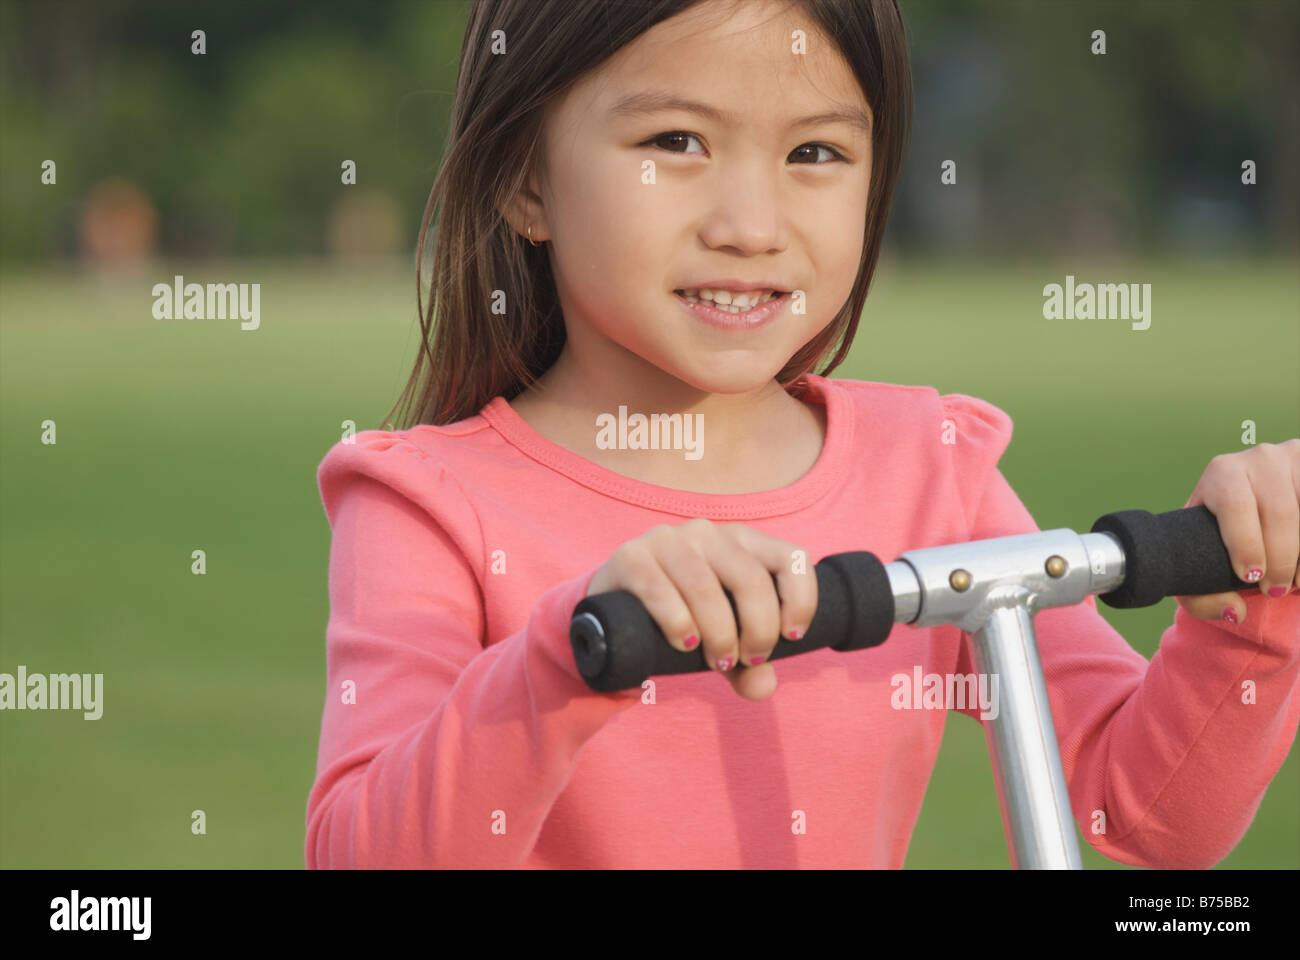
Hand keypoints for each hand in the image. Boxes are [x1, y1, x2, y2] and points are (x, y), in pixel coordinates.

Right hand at [587, 518, 817, 700]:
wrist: (615, 612)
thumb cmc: (684, 621)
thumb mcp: (724, 642)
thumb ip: (748, 666)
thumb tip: (762, 686)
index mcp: (742, 542)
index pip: (791, 558)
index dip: (802, 600)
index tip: (792, 638)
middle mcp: (708, 533)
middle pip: (751, 579)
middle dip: (758, 630)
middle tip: (749, 661)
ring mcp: (667, 540)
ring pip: (706, 588)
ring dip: (719, 634)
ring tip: (716, 663)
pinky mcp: (631, 557)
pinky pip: (661, 591)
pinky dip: (678, 623)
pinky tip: (683, 644)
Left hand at [1176, 439, 1299, 624]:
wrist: (1251, 508)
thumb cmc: (1223, 538)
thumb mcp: (1200, 561)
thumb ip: (1202, 596)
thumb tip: (1235, 611)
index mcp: (1221, 472)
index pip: (1235, 506)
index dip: (1246, 544)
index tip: (1251, 576)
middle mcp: (1260, 458)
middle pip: (1280, 513)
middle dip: (1281, 560)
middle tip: (1275, 590)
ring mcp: (1295, 457)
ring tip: (1297, 581)